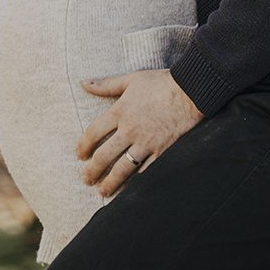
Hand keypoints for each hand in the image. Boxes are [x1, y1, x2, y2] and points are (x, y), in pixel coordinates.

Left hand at [77, 69, 202, 197]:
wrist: (190, 90)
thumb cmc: (160, 82)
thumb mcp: (131, 79)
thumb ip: (107, 84)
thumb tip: (84, 84)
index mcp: (120, 110)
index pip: (93, 132)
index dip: (83, 146)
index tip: (80, 155)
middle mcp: (130, 129)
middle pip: (104, 156)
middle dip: (92, 170)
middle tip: (86, 179)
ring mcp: (146, 143)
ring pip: (122, 169)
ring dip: (109, 183)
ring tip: (102, 191)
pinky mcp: (162, 152)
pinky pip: (144, 172)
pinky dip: (134, 183)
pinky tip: (128, 189)